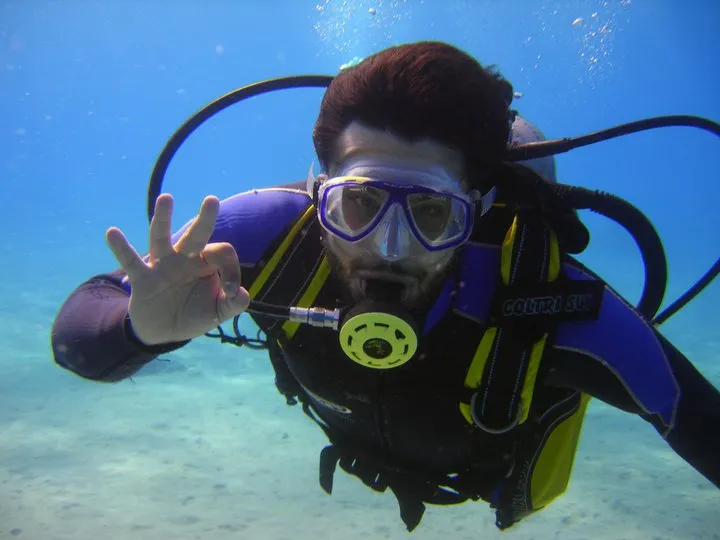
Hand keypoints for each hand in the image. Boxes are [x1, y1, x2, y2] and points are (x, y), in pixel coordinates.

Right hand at [106, 194, 249, 344]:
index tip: (232, 293)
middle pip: (196, 234)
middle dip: (205, 218)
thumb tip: (243, 295)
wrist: (164, 331)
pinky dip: (120, 248)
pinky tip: (112, 232)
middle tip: (212, 200)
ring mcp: (162, 265)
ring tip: (166, 198)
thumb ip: (232, 305)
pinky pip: (130, 261)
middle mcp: (185, 258)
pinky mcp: (142, 278)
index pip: (222, 254)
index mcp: (206, 263)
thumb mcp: (217, 313)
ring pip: (162, 238)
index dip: (232, 271)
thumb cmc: (194, 314)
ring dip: (163, 218)